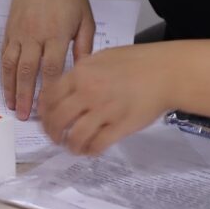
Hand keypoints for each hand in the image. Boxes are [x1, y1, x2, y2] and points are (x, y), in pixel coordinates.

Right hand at [0, 0, 94, 119]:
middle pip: (28, 71)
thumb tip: (82, 71)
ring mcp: (19, 32)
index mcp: (56, 32)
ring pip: (11, 65)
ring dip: (10, 88)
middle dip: (25, 96)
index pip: (52, 68)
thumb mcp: (85, 17)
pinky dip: (4, 73)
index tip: (51, 108)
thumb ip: (84, 45)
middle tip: (24, 117)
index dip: (50, 90)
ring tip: (11, 106)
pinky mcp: (9, 29)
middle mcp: (34, 34)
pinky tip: (6, 85)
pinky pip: (4, 55)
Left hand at [39, 44, 174, 154]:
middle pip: (57, 118)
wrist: (165, 72)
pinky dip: (90, 151)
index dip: (43, 111)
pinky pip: (98, 144)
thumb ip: (82, 71)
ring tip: (72, 147)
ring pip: (75, 136)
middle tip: (55, 137)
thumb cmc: (136, 62)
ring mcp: (104, 111)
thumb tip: (67, 85)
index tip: (45, 119)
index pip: (50, 96)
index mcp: (81, 74)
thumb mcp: (102, 58)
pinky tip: (90, 150)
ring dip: (70, 145)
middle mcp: (88, 92)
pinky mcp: (120, 126)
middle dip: (52, 132)